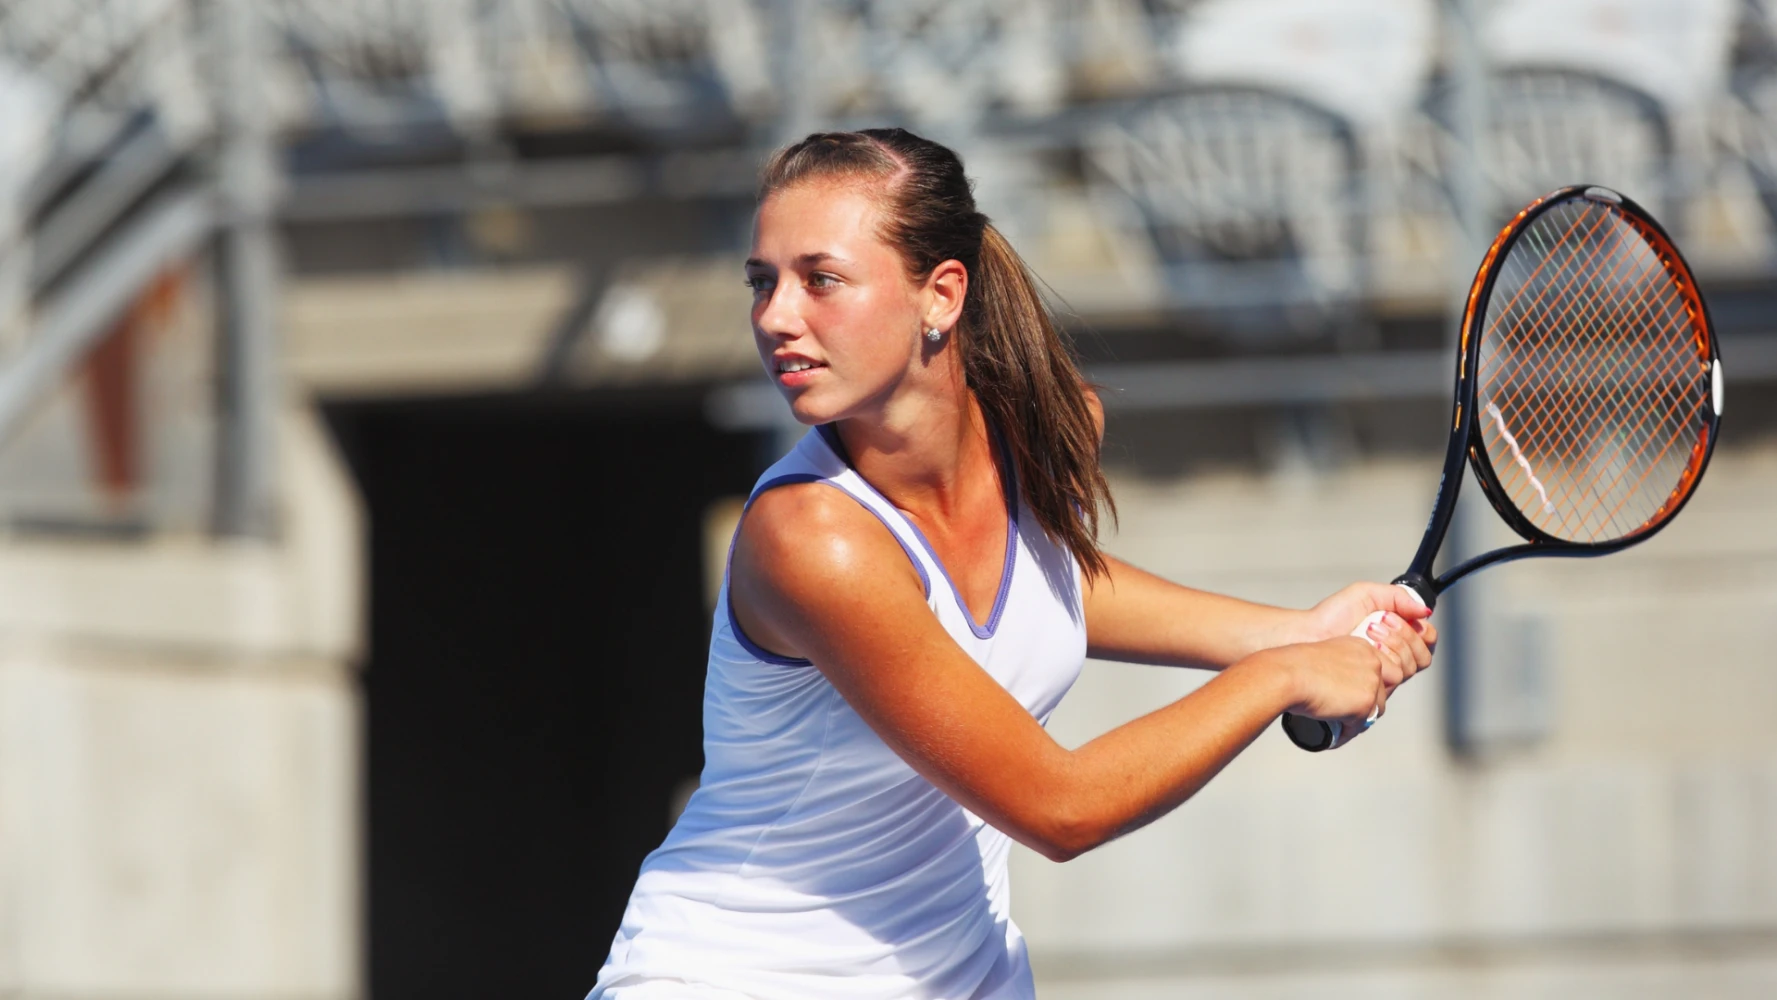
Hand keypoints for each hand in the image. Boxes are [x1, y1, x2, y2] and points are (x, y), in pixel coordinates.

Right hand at [1260, 635, 1392, 727]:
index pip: (1384, 669)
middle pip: (1385, 690)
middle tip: (1355, 712)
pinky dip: (1347, 732)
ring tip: (1342, 725)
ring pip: (1376, 710)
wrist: (1286, 675)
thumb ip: (1338, 667)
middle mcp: (1371, 662)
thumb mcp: (1322, 657)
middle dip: (1373, 703)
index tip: (1359, 694)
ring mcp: (1371, 683)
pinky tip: (1334, 734)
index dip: (1374, 684)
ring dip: (1361, 719)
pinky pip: (1360, 726)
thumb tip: (1339, 686)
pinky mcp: (1364, 704)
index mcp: (1361, 647)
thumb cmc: (1292, 665)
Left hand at [1300, 582, 1435, 691]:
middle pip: (1423, 654)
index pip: (1427, 637)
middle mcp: (1393, 654)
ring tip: (1369, 631)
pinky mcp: (1374, 684)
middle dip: (1404, 635)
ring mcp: (1384, 670)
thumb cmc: (1330, 616)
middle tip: (1378, 622)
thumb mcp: (1366, 594)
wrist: (1309, 634)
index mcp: (1396, 633)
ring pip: (1412, 666)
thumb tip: (1424, 610)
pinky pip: (1396, 678)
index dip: (1419, 629)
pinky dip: (1385, 658)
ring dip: (1394, 644)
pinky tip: (1368, 647)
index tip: (1396, 617)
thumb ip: (1398, 597)